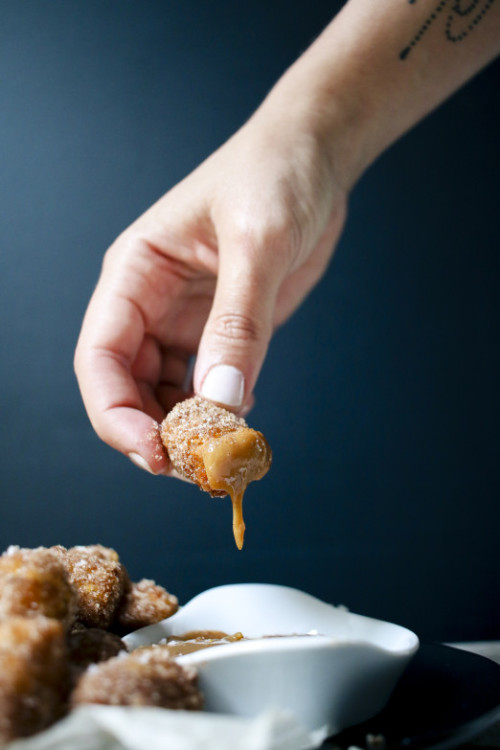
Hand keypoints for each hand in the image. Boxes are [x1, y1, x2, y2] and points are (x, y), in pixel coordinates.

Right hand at [74, 94, 347, 474]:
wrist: (315, 157)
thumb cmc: (275, 174)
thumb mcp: (258, 241)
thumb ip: (239, 322)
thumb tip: (222, 402)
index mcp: (135, 274)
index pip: (100, 358)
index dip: (116, 415)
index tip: (155, 454)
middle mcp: (150, 303)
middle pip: (127, 389)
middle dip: (154, 434)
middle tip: (198, 468)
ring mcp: (185, 321)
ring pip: (165, 395)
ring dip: (187, 431)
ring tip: (222, 455)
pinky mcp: (221, 331)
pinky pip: (206, 387)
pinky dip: (218, 414)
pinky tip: (242, 423)